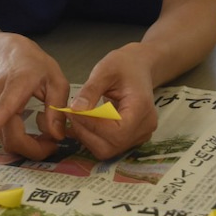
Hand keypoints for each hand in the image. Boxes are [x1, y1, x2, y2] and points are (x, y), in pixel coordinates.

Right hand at [0, 34, 69, 159]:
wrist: (9, 55)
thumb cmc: (35, 66)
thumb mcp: (56, 80)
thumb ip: (57, 107)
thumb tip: (56, 136)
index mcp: (16, 86)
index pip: (2, 109)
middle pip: (11, 137)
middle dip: (34, 149)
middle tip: (53, 143)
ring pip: (7, 141)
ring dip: (28, 145)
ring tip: (44, 131)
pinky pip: (3, 138)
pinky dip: (19, 140)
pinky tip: (29, 128)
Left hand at [65, 45, 157, 159]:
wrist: (138, 67)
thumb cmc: (123, 65)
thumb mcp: (105, 70)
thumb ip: (90, 90)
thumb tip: (75, 109)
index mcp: (142, 109)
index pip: (116, 131)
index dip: (91, 125)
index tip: (72, 111)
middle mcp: (144, 128)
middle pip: (111, 145)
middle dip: (86, 132)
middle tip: (70, 114)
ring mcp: (139, 136)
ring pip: (108, 149)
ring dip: (87, 136)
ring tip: (76, 116)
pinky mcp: (130, 138)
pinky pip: (108, 145)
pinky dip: (92, 136)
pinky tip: (83, 121)